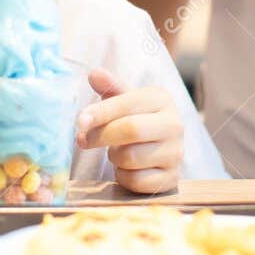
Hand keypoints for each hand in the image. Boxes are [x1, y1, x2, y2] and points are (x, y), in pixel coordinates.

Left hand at [76, 69, 183, 194]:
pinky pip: (136, 181)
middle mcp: (174, 124)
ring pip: (130, 157)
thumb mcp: (125, 99)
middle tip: (82, 140)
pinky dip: (123, 177)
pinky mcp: (171, 178)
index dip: (100, 113)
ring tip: (116, 151)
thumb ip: (109, 87)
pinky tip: (126, 168)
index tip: (79, 122)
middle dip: (101, 136)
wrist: (160, 149)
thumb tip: (94, 73)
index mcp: (161, 99)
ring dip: (114, 157)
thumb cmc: (137, 119)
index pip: (127, 103)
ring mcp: (175, 153)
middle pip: (130, 130)